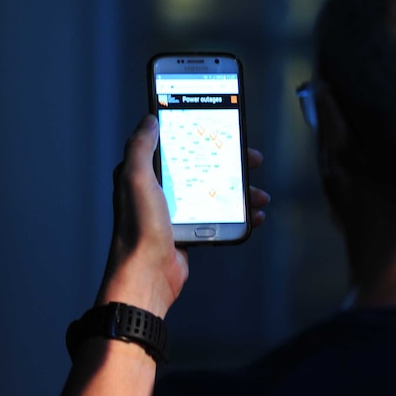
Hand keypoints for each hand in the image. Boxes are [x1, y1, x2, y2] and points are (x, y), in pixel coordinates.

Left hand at [96, 115, 269, 316]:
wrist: (147, 275)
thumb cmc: (138, 228)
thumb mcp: (135, 179)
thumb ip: (140, 147)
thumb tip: (149, 120)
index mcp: (146, 174)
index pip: (177, 146)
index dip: (201, 136)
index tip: (224, 131)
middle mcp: (161, 190)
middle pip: (204, 167)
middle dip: (232, 164)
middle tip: (253, 160)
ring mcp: (177, 211)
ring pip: (216, 192)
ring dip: (241, 192)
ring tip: (260, 195)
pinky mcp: (190, 231)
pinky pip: (219, 216)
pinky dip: (239, 215)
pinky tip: (254, 216)